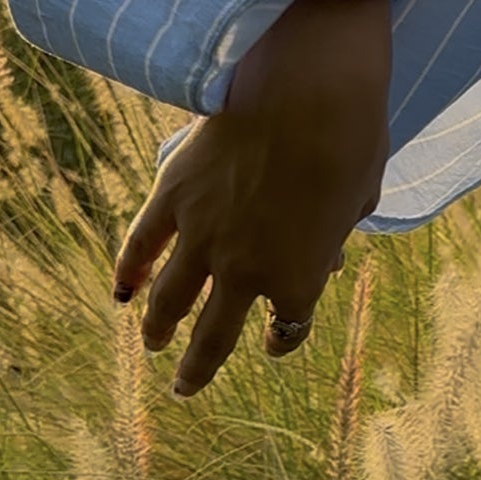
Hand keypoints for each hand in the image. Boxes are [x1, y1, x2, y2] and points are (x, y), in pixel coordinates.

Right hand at [110, 0, 392, 396]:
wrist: (308, 91)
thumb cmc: (351, 138)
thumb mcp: (360, 197)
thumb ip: (339, 232)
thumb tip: (331, 250)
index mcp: (301, 280)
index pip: (289, 328)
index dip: (283, 339)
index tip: (274, 342)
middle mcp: (247, 272)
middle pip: (214, 336)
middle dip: (198, 367)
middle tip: (183, 388)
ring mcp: (204, 237)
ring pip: (169, 300)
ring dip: (158, 328)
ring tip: (151, 344)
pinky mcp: (173, 196)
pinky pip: (143, 244)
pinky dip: (129, 270)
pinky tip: (120, 292)